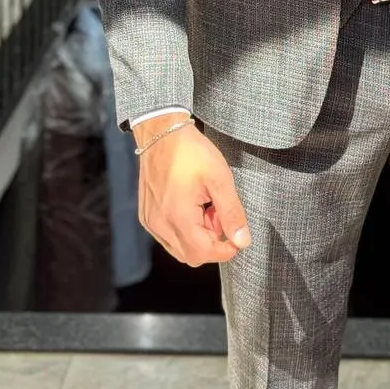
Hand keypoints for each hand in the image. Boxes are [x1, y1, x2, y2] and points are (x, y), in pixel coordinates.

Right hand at [133, 114, 251, 266]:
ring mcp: (151, 221)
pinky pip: (167, 238)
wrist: (162, 133)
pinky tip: (191, 207)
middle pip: (191, 256)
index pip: (204, 253)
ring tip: (205, 208)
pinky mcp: (146, 216)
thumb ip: (232, 212)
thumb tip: (243, 241)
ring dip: (197, 237)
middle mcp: (160, 224)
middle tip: (219, 215)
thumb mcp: (220, 178)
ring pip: (179, 249)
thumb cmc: (190, 152)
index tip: (236, 239)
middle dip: (211, 242)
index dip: (225, 250)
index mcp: (178, 216)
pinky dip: (183, 231)